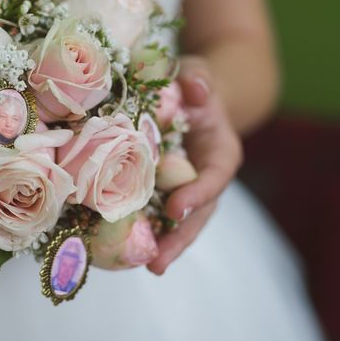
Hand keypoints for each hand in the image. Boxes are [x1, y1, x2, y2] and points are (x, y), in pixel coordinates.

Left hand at [147, 56, 242, 274]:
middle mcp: (204, 176)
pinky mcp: (161, 189)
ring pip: (176, 220)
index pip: (215, 175)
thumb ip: (200, 79)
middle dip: (179, 238)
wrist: (188, 96)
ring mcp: (184, 186)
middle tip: (158, 263)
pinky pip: (153, 211)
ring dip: (161, 244)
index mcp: (220, 151)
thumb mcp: (199, 74)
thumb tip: (197, 89)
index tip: (175, 208)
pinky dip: (141, 230)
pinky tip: (119, 250)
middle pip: (198, 212)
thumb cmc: (194, 84)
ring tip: (143, 266)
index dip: (198, 194)